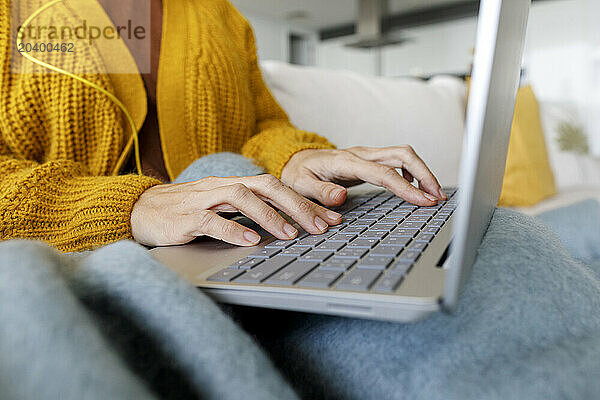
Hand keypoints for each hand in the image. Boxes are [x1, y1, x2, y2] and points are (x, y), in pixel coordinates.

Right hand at [130, 175, 341, 246]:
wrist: (138, 210)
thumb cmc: (184, 212)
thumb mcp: (221, 210)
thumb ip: (248, 213)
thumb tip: (286, 227)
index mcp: (234, 185)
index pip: (276, 187)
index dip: (305, 201)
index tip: (331, 218)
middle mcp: (221, 187)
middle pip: (266, 186)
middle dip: (297, 205)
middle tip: (321, 226)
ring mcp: (202, 200)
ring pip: (241, 197)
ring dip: (269, 216)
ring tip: (291, 235)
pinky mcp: (184, 217)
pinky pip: (210, 220)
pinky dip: (232, 229)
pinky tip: (250, 241)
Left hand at [280, 146, 445, 207]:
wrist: (295, 159)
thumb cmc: (298, 173)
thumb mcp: (300, 184)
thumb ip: (319, 192)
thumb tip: (341, 197)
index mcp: (346, 161)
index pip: (383, 172)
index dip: (406, 186)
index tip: (424, 200)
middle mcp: (361, 154)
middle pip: (402, 155)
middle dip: (425, 175)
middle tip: (438, 198)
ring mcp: (367, 154)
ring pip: (403, 155)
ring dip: (422, 172)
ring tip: (434, 195)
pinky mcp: (370, 159)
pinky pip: (398, 160)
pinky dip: (412, 172)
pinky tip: (415, 188)